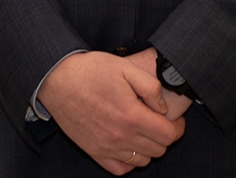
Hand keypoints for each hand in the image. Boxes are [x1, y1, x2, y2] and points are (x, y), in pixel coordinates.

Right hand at [38, 52, 185, 173]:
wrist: (57, 80)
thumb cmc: (91, 70)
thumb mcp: (125, 68)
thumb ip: (150, 87)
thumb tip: (162, 108)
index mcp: (132, 115)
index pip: (168, 135)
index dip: (178, 128)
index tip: (176, 120)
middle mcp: (121, 136)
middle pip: (159, 149)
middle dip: (165, 136)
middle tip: (161, 122)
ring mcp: (106, 147)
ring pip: (142, 161)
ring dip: (149, 148)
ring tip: (144, 131)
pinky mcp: (94, 152)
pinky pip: (121, 169)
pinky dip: (130, 161)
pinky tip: (129, 145)